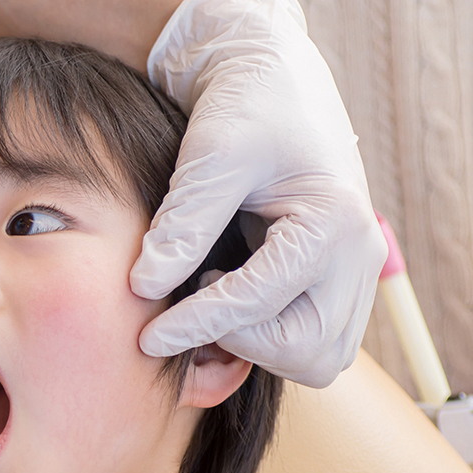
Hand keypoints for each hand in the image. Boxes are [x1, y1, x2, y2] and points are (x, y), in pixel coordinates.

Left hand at [132, 0, 387, 386]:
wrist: (274, 84)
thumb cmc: (246, 106)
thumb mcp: (211, 156)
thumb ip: (183, 224)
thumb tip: (145, 289)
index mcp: (334, 221)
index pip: (259, 301)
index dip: (197, 325)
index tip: (146, 338)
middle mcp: (359, 255)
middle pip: (306, 350)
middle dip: (240, 341)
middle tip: (191, 306)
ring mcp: (357, 271)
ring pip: (318, 356)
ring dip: (260, 347)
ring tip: (212, 300)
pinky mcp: (341, 281)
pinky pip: (315, 341)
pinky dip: (272, 339)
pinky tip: (229, 302)